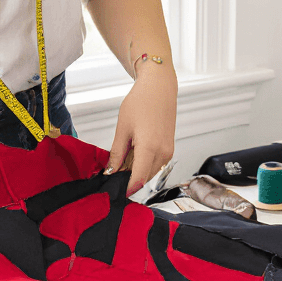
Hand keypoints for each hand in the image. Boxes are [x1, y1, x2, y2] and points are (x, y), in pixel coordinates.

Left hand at [105, 69, 176, 196]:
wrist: (159, 88)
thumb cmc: (141, 102)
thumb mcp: (123, 128)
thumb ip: (117, 153)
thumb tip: (111, 171)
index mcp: (150, 148)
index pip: (139, 179)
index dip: (127, 188)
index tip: (115, 192)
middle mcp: (163, 152)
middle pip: (144, 177)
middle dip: (128, 179)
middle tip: (111, 174)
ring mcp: (168, 151)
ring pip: (150, 171)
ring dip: (135, 171)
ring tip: (120, 161)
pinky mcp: (170, 148)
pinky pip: (155, 163)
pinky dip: (143, 163)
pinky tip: (131, 154)